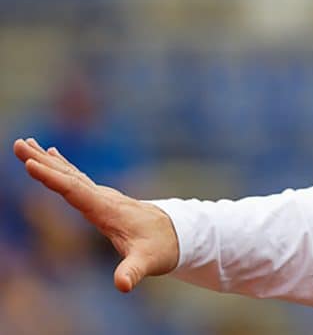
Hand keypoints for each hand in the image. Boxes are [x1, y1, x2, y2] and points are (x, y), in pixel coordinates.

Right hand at [12, 138, 179, 291]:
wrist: (177, 234)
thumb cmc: (160, 249)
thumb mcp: (146, 263)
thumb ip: (133, 272)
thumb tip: (123, 285)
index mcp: (108, 210)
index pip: (76, 191)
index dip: (54, 178)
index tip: (32, 164)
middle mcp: (104, 198)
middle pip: (69, 177)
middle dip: (42, 162)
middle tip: (18, 144)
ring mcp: (103, 197)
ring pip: (70, 175)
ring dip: (47, 160)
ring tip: (25, 144)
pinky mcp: (102, 199)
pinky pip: (76, 179)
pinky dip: (61, 166)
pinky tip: (51, 154)